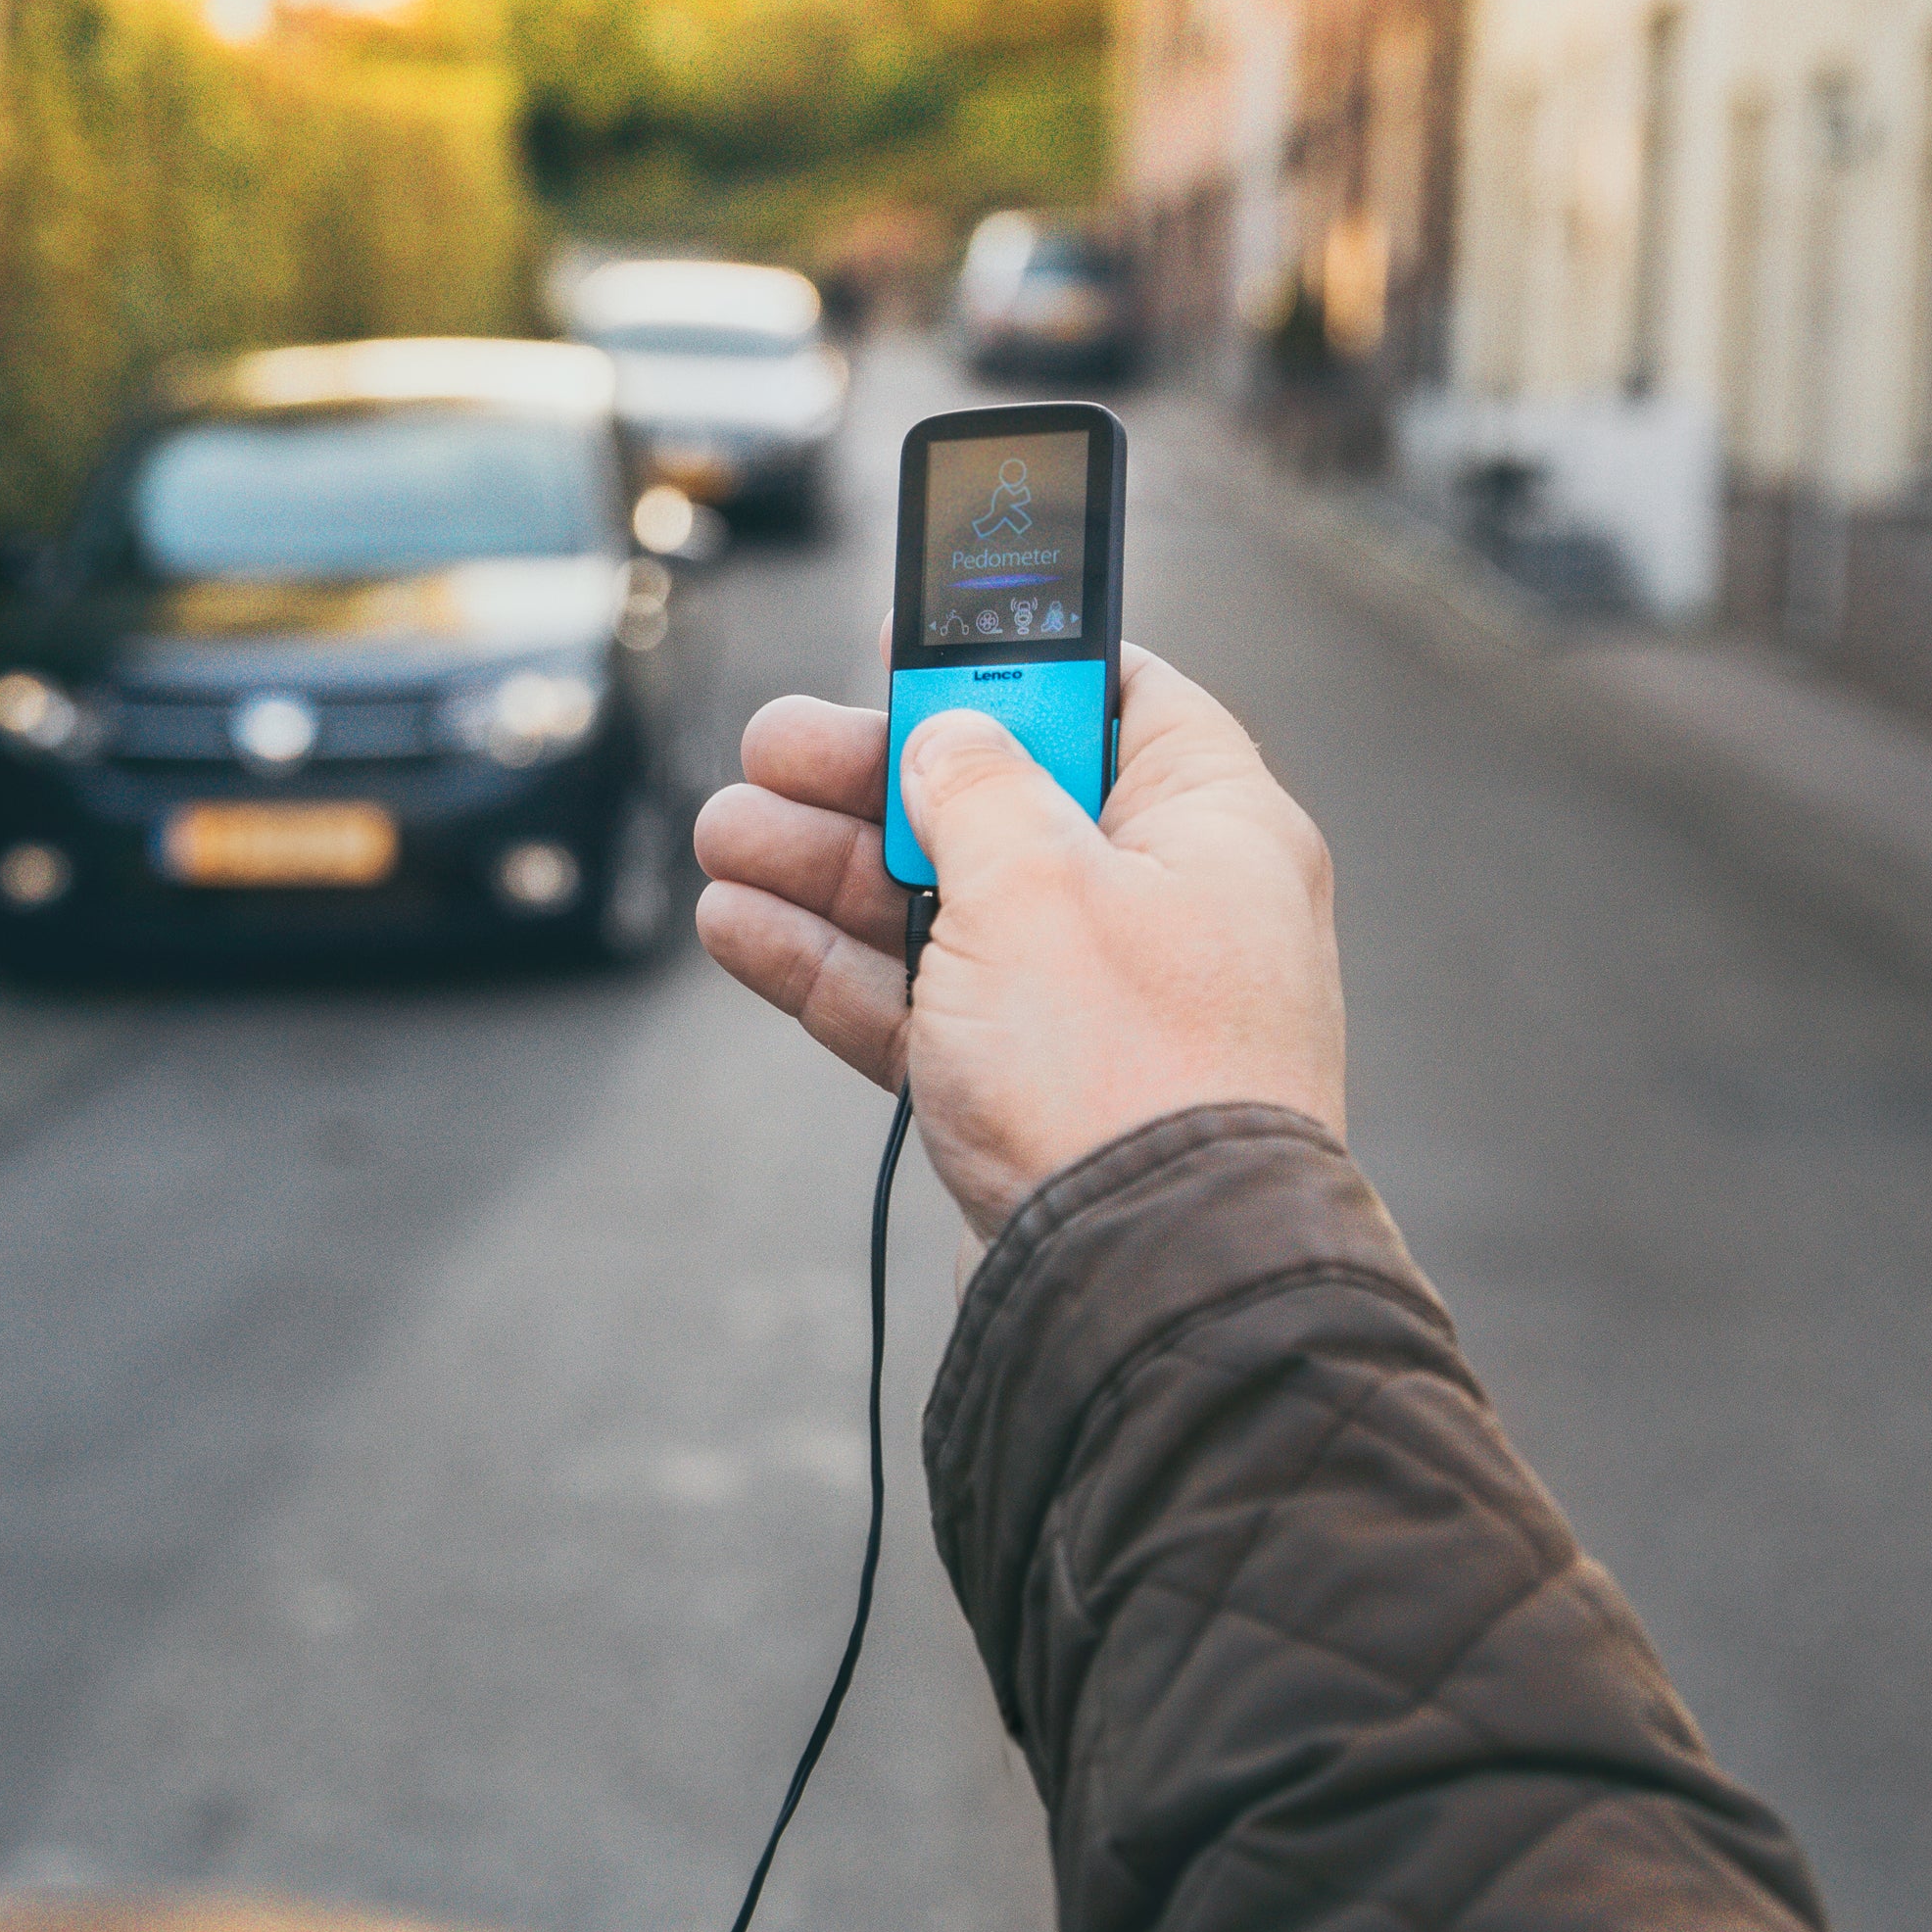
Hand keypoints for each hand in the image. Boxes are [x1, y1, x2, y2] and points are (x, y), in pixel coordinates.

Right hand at [693, 642, 1345, 1238]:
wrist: (1143, 1282)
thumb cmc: (1125, 1069)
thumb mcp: (1037, 880)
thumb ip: (977, 782)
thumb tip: (949, 738)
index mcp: (1210, 828)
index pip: (1120, 699)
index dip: (1009, 665)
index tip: (911, 648)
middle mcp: (1159, 909)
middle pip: (998, 804)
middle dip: (869, 777)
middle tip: (769, 749)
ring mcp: (1089, 1006)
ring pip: (938, 907)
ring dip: (822, 869)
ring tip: (721, 835)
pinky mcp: (1026, 1092)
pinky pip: (916, 1006)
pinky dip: (830, 965)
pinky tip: (738, 928)